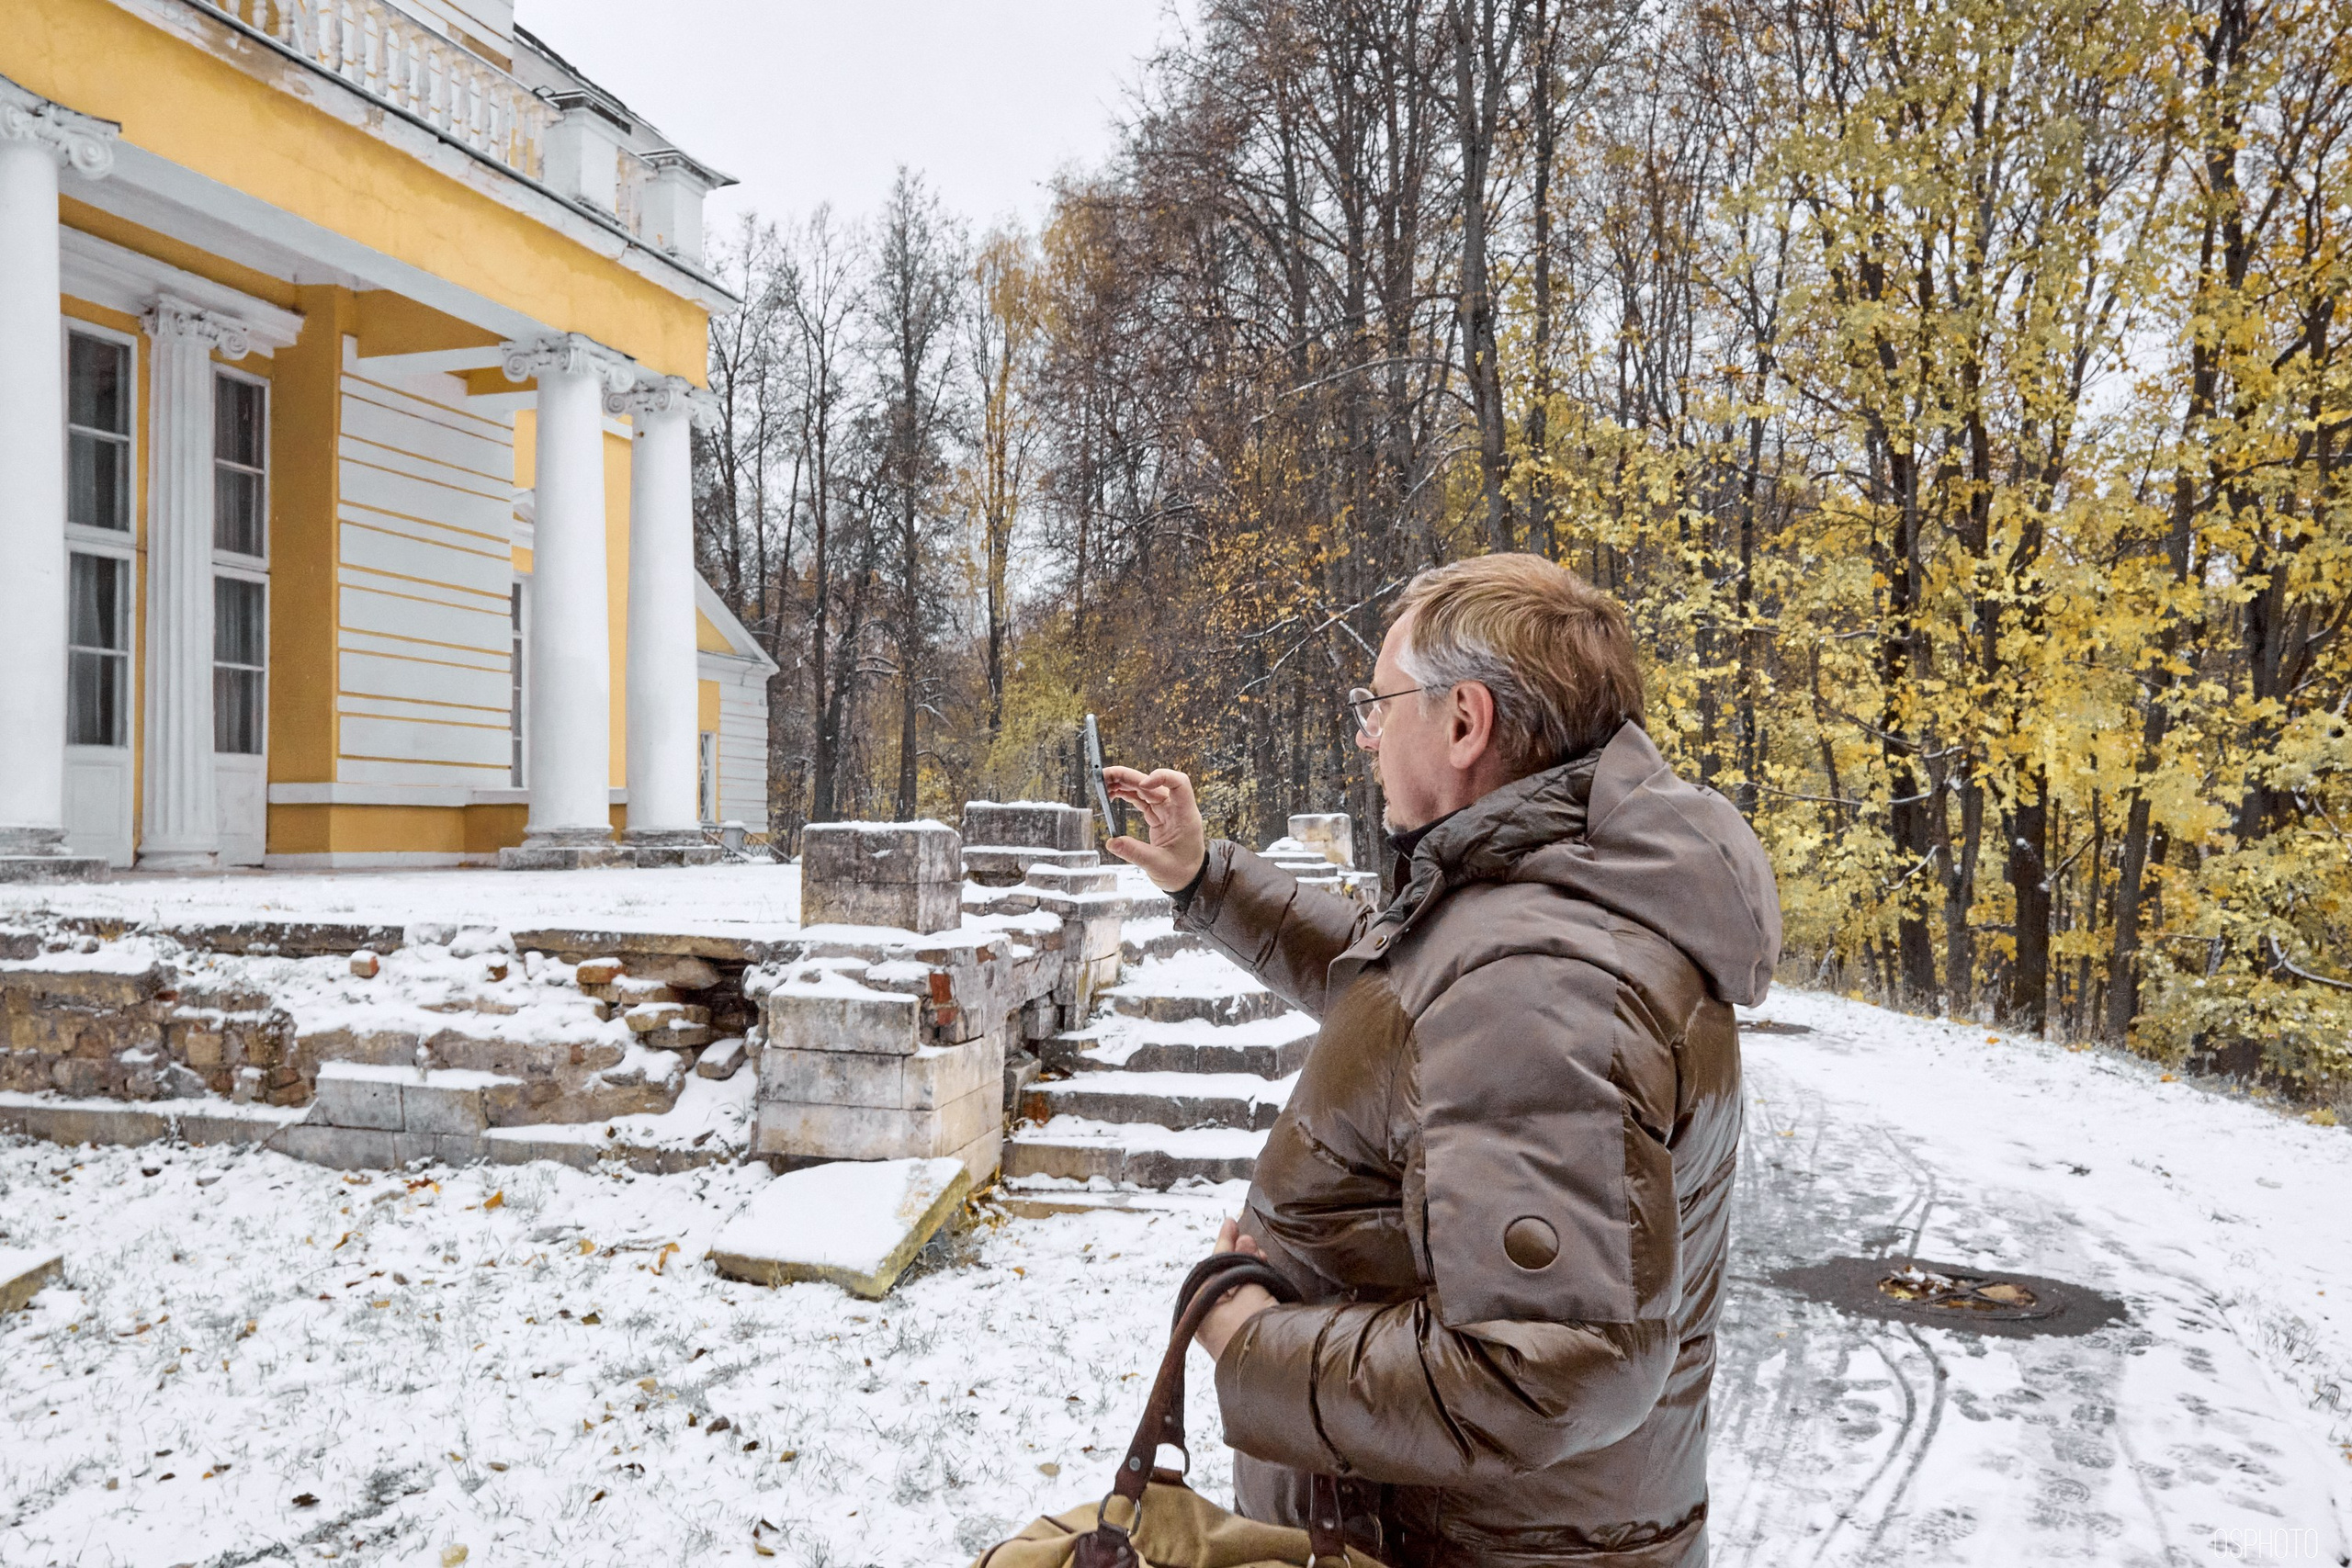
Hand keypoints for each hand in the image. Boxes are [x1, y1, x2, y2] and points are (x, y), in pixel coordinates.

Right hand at [1102, 766, 1207, 891]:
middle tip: (1105, 776)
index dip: (1161, 777)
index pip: (1179, 783)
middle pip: (1153, 783)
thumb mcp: (1158, 865)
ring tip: (1103, 783)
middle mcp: (1175, 807)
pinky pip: (1141, 799)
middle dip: (1129, 777)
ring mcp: (1166, 810)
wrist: (1188, 878)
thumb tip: (1112, 842)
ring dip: (1124, 783)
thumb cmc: (1182, 871)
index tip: (1142, 784)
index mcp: (1184, 815)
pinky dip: (1127, 794)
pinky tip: (1113, 793)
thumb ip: (1135, 853)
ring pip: (1144, 789)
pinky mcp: (1157, 815)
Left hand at [1195, 1217, 1276, 1361]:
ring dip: (1249, 1268)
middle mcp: (1208, 1318)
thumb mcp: (1248, 1289)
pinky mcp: (1244, 1336)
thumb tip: (1245, 1241)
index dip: (1224, 1242)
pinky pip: (1246, 1303)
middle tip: (1248, 1237)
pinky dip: (1255, 1286)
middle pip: (1223, 1276)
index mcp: (1198, 1308)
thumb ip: (1246, 1264)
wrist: (1270, 1371)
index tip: (1231, 1221)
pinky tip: (1265, 1272)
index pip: (1212, 1266)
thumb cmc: (1252, 1328)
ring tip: (1261, 1253)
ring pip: (1236, 1289)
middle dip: (1238, 1254)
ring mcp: (1225, 1329)